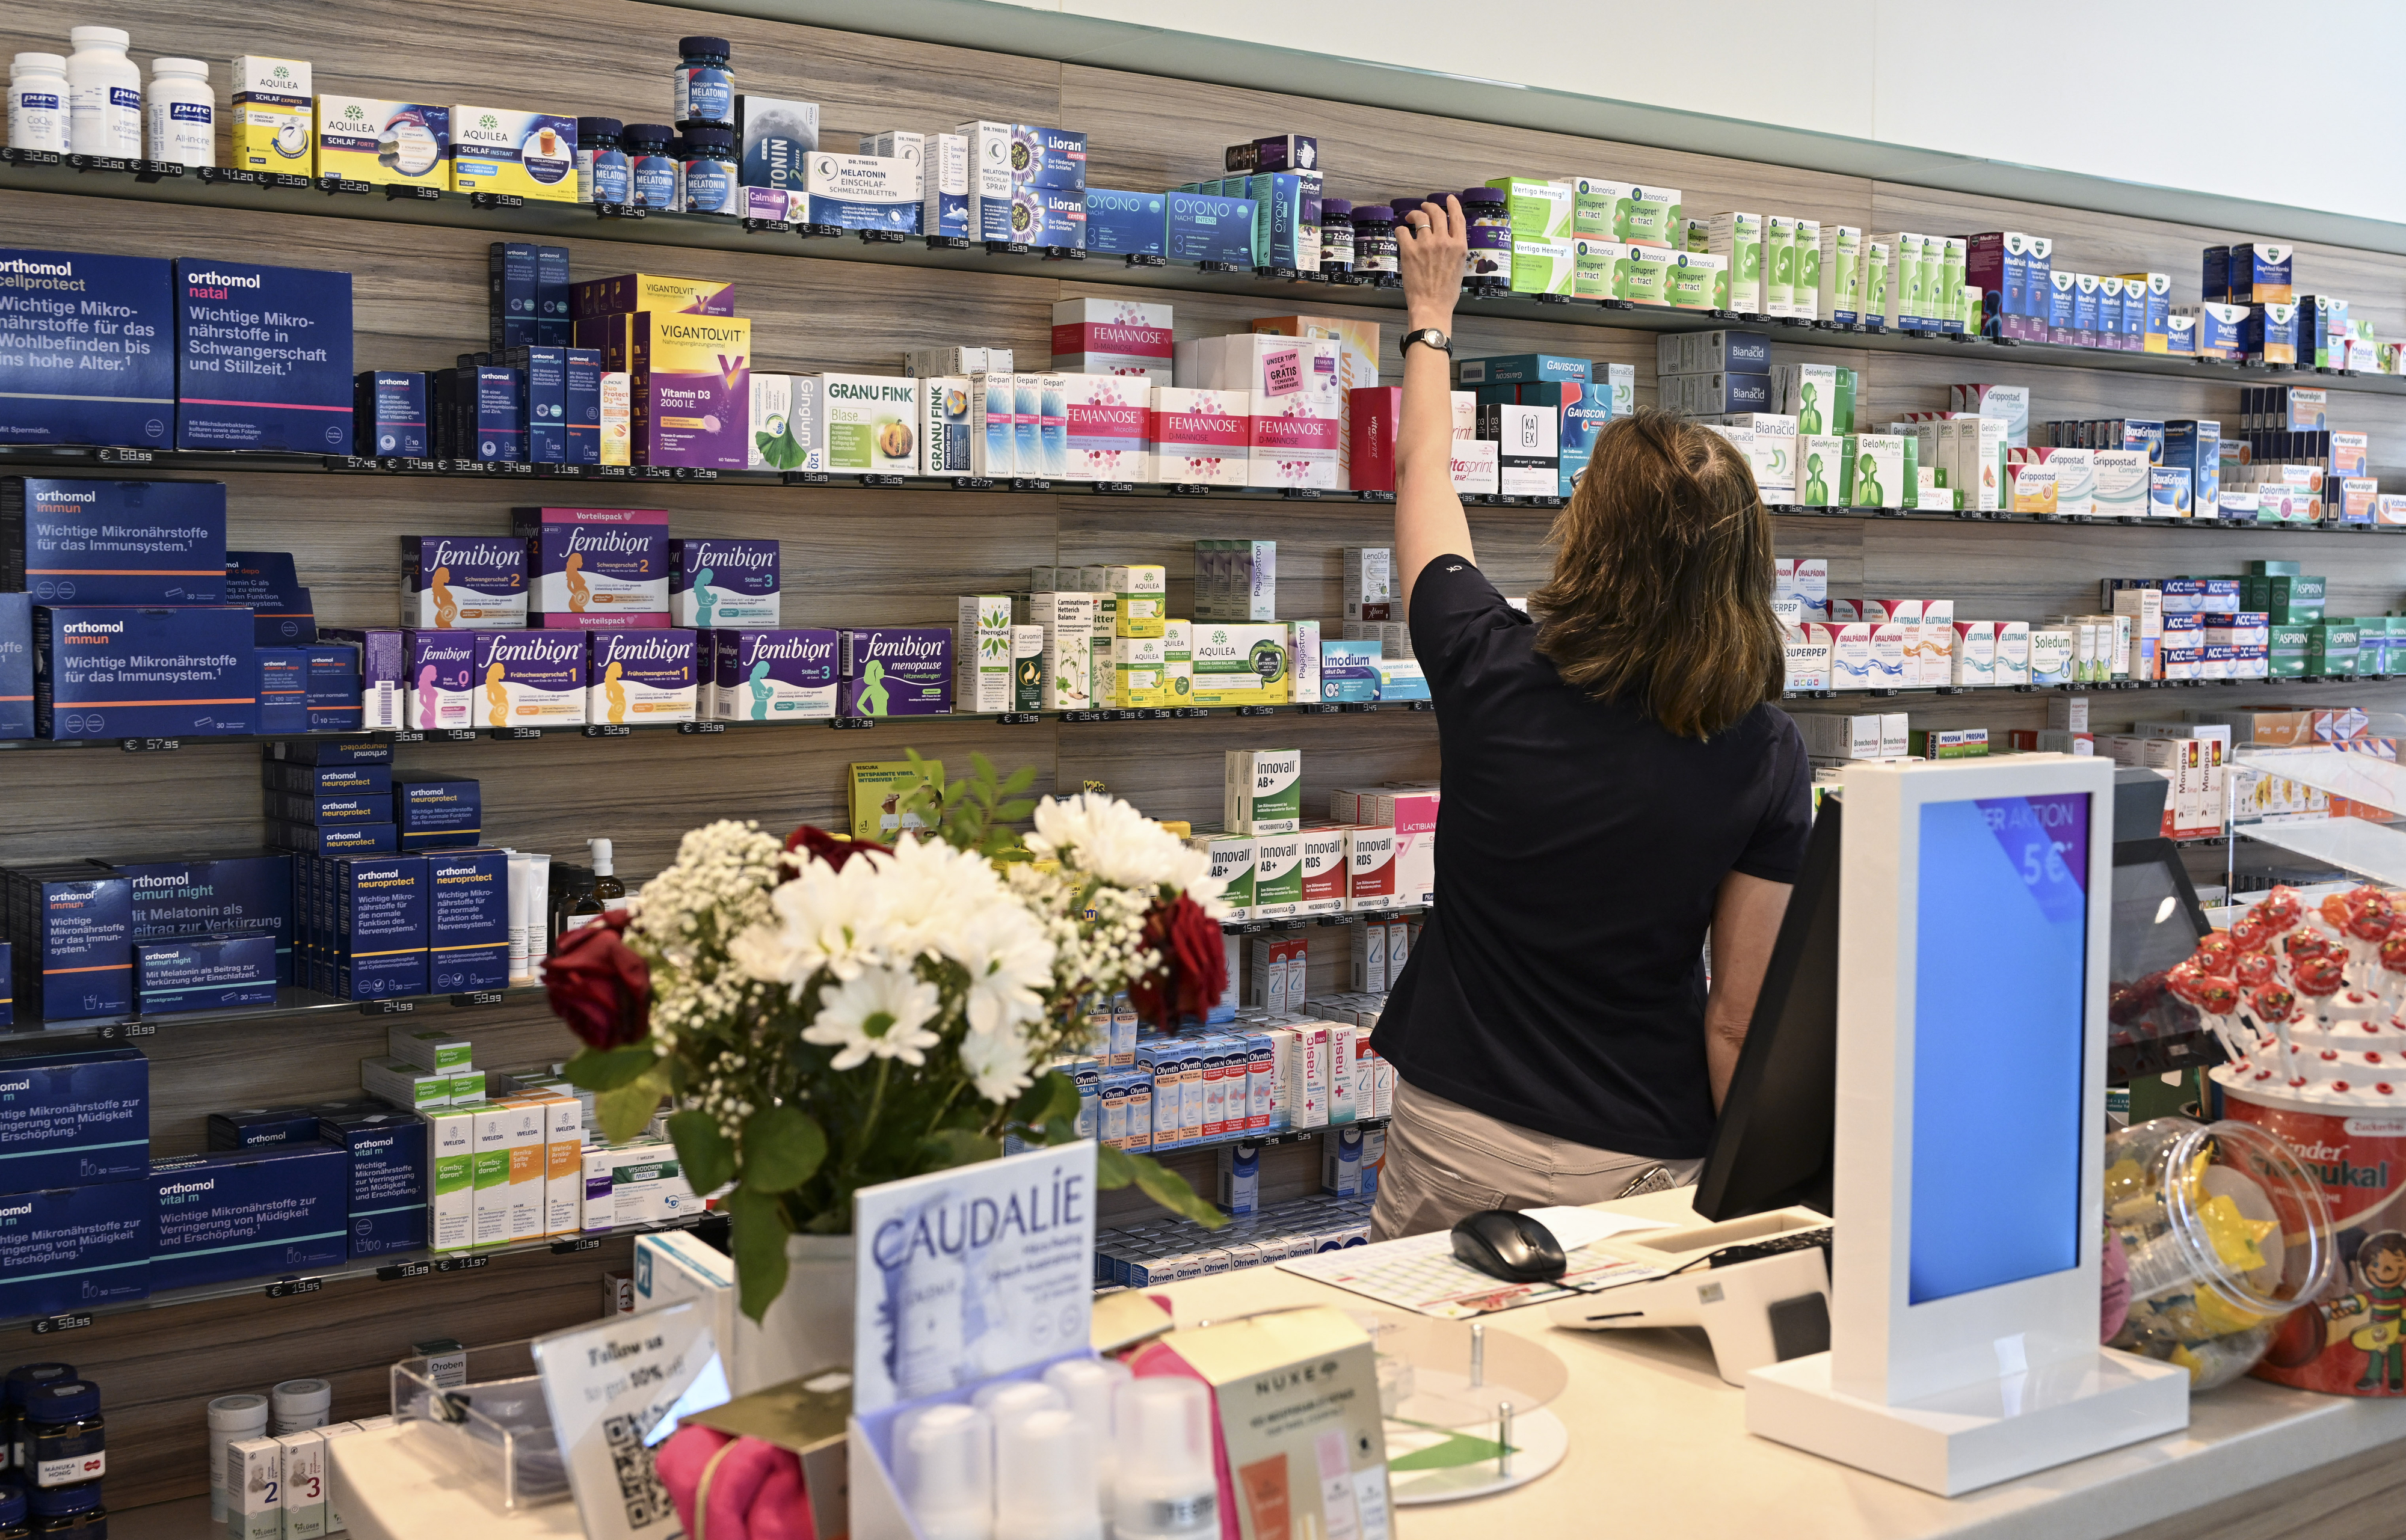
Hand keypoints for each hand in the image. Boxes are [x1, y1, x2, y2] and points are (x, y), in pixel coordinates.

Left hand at [1397, 195, 1464, 328]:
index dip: (1453, 205)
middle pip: (1437, 213)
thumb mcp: (1459, 268)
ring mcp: (1426, 244)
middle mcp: (1444, 241)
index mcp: (1459, 246)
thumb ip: (1455, 251)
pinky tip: (1401, 232)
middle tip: (1424, 208)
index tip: (1449, 199)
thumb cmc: (1446, 293)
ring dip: (1415, 214)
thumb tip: (1448, 242)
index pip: (1457, 218)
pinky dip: (1401, 229)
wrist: (1432, 305)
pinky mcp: (1409, 250)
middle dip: (1430, 207)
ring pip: (1420, 218)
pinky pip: (1403, 231)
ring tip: (1411, 217)